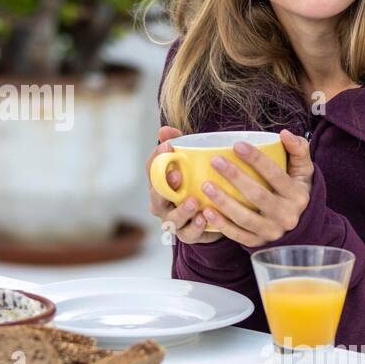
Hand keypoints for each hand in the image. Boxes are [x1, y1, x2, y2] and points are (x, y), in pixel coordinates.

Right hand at [147, 127, 223, 243]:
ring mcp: (173, 220)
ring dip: (182, 210)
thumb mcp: (191, 162)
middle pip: (156, 195)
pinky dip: (195, 227)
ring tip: (194, 202)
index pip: (151, 168)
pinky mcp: (187, 234)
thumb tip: (165, 129)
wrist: (214, 213)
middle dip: (165, 186)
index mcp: (159, 182)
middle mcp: (161, 203)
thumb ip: (179, 144)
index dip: (157, 157)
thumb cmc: (197, 182)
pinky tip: (205, 218)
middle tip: (178, 175)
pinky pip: (188, 234)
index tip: (168, 145)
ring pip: (171, 218)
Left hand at [199, 129, 313, 247]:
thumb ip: (299, 150)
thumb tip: (285, 134)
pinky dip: (221, 225)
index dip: (257, 160)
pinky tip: (206, 211)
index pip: (276, 175)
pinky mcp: (257, 243)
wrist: (299, 225)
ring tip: (205, 185)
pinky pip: (237, 236)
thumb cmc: (294, 190)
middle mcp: (286, 216)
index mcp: (297, 195)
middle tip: (215, 161)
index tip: (237, 145)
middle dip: (235, 177)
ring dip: (224, 202)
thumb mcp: (303, 171)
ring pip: (245, 218)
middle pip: (258, 196)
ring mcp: (272, 232)